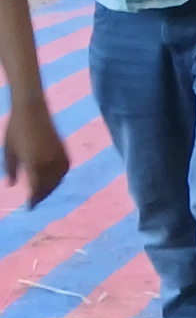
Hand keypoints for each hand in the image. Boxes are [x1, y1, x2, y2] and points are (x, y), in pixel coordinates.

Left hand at [5, 95, 64, 211]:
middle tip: (34, 201)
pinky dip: (57, 178)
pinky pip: (63, 171)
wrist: (32, 110)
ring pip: (57, 180)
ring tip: (42, 192)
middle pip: (47, 187)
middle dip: (41, 195)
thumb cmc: (15, 129)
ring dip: (50, 188)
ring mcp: (59, 158)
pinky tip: (51, 179)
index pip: (35, 189)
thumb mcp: (9, 151)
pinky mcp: (65, 153)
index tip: (29, 207)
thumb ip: (10, 170)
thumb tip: (11, 185)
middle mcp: (49, 163)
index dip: (33, 199)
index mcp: (34, 164)